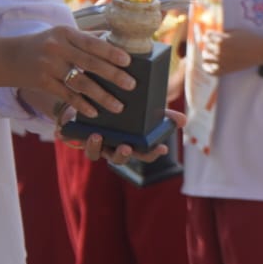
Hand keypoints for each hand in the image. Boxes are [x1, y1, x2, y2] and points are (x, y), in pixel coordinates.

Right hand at [9, 27, 134, 120]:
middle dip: (113, 75)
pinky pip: (66, 95)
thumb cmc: (43, 45)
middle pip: (90, 63)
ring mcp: (48, 66)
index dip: (111, 52)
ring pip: (80, 83)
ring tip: (118, 106)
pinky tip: (94, 112)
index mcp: (65, 33)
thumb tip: (117, 39)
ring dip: (102, 96)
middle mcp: (56, 48)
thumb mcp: (62, 35)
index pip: (92, 43)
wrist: (7, 57)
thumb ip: (87, 38)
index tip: (128, 61)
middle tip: (131, 85)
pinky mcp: (42, 82)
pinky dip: (81, 104)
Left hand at [53, 107, 180, 164]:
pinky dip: (79, 139)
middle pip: (120, 158)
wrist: (91, 105)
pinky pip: (79, 143)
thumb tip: (183, 120)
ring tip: (98, 136)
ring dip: (96, 147)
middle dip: (124, 154)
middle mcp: (114, 148)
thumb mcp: (143, 113)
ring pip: (97, 154)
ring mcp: (98, 146)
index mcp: (132, 144)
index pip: (145, 154)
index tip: (162, 148)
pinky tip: (79, 132)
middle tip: (127, 146)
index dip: (153, 153)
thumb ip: (162, 116)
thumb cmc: (123, 112)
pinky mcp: (81, 139)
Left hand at [201, 28, 262, 75]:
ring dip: (206, 54)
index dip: (208, 35)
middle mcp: (220, 51)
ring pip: (206, 58)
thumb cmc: (250, 39)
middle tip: (210, 44)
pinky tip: (207, 65)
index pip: (207, 36)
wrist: (260, 51)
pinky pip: (212, 71)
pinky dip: (207, 68)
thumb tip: (215, 33)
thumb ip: (225, 32)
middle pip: (206, 46)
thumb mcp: (237, 31)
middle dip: (207, 44)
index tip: (209, 36)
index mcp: (221, 40)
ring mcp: (222, 61)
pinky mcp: (226, 70)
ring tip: (208, 53)